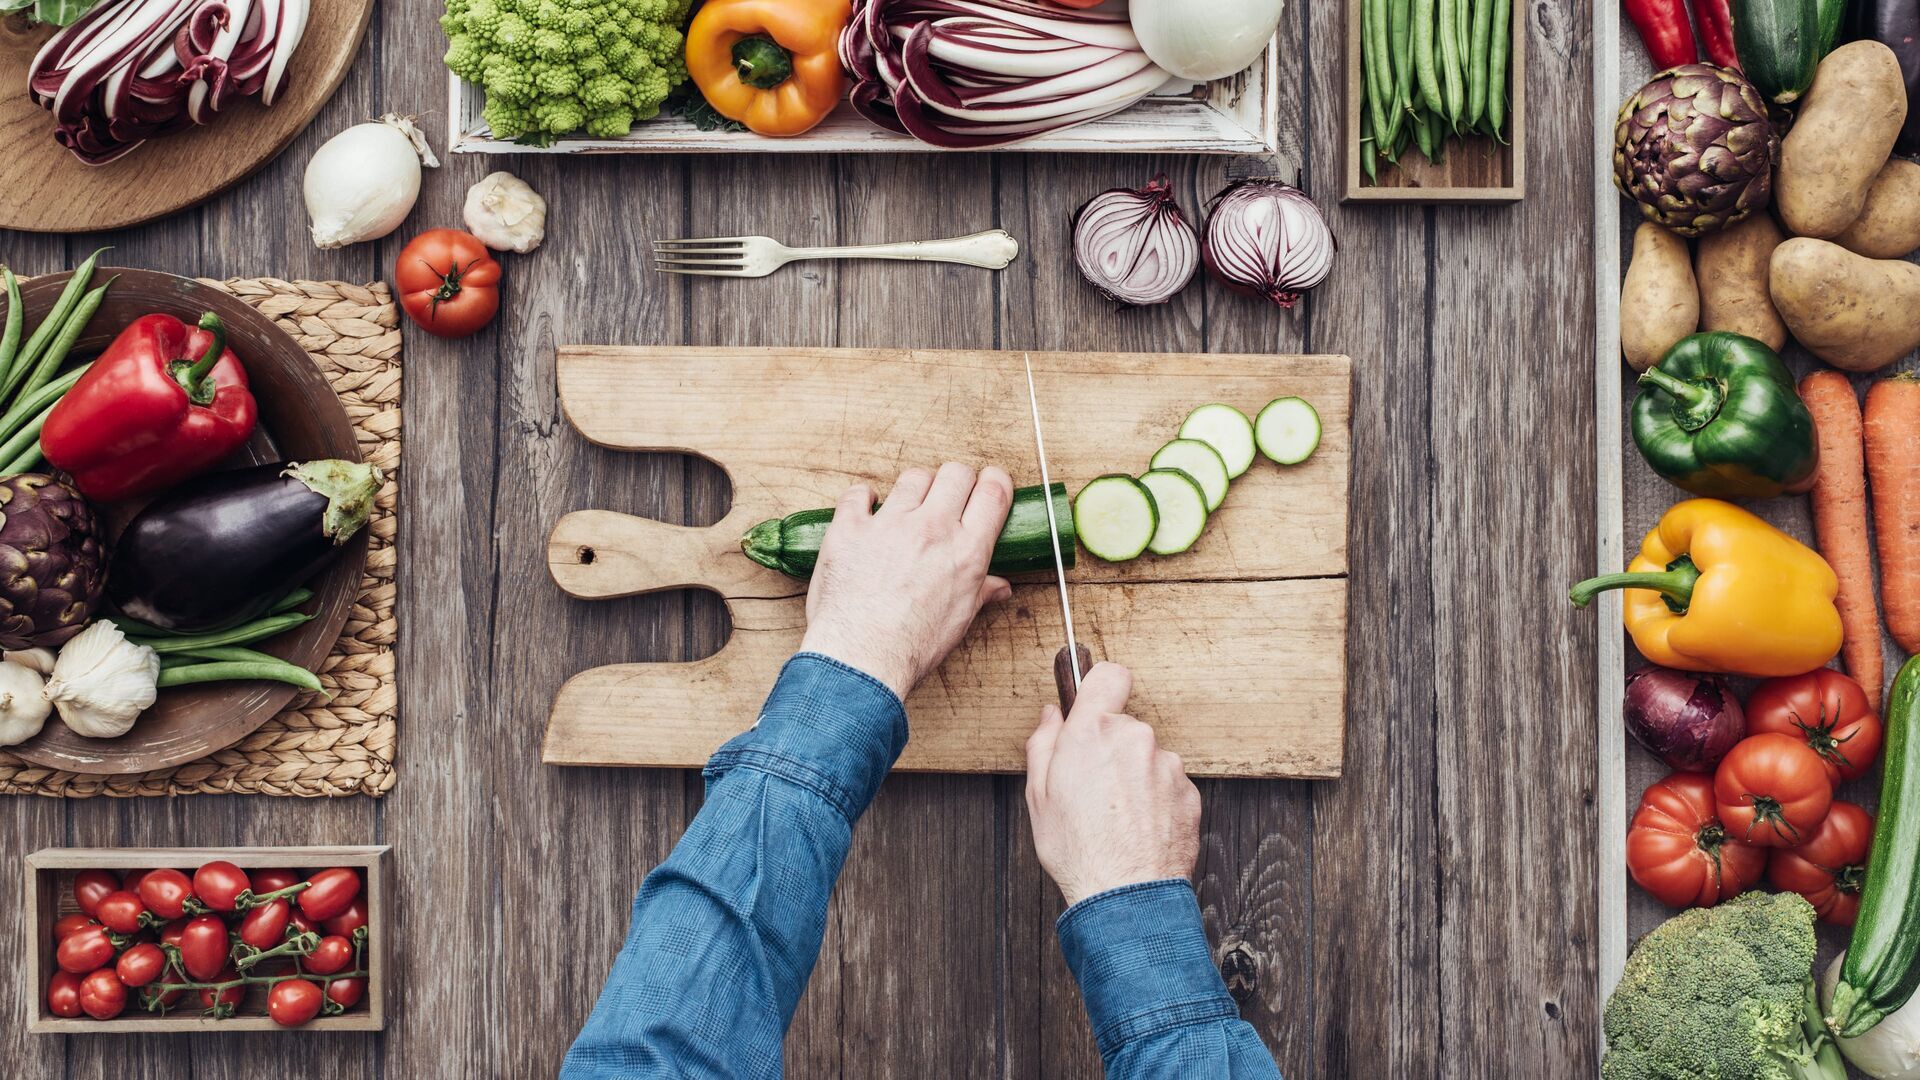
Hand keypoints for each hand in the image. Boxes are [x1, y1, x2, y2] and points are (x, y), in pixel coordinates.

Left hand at [800, 463, 1014, 698]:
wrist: (861, 658)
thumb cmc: (911, 646)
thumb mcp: (959, 620)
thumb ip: (980, 592)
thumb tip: (998, 587)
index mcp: (966, 550)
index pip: (993, 491)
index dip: (994, 481)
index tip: (987, 485)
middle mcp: (932, 528)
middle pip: (955, 473)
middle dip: (956, 481)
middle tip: (947, 498)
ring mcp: (890, 524)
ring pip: (912, 477)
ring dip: (914, 489)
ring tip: (907, 509)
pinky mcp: (850, 527)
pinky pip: (858, 493)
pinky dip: (863, 498)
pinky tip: (866, 511)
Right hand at [1024, 663, 1201, 906]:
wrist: (1125, 895)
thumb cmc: (1078, 849)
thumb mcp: (1038, 795)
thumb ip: (1044, 743)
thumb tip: (1051, 716)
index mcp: (1093, 732)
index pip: (1108, 675)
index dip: (1100, 686)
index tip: (1094, 703)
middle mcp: (1135, 739)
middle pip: (1124, 726)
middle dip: (1111, 748)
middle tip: (1092, 787)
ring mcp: (1167, 766)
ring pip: (1147, 758)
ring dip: (1135, 777)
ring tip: (1117, 817)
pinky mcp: (1188, 793)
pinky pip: (1168, 785)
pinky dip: (1155, 801)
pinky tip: (1138, 829)